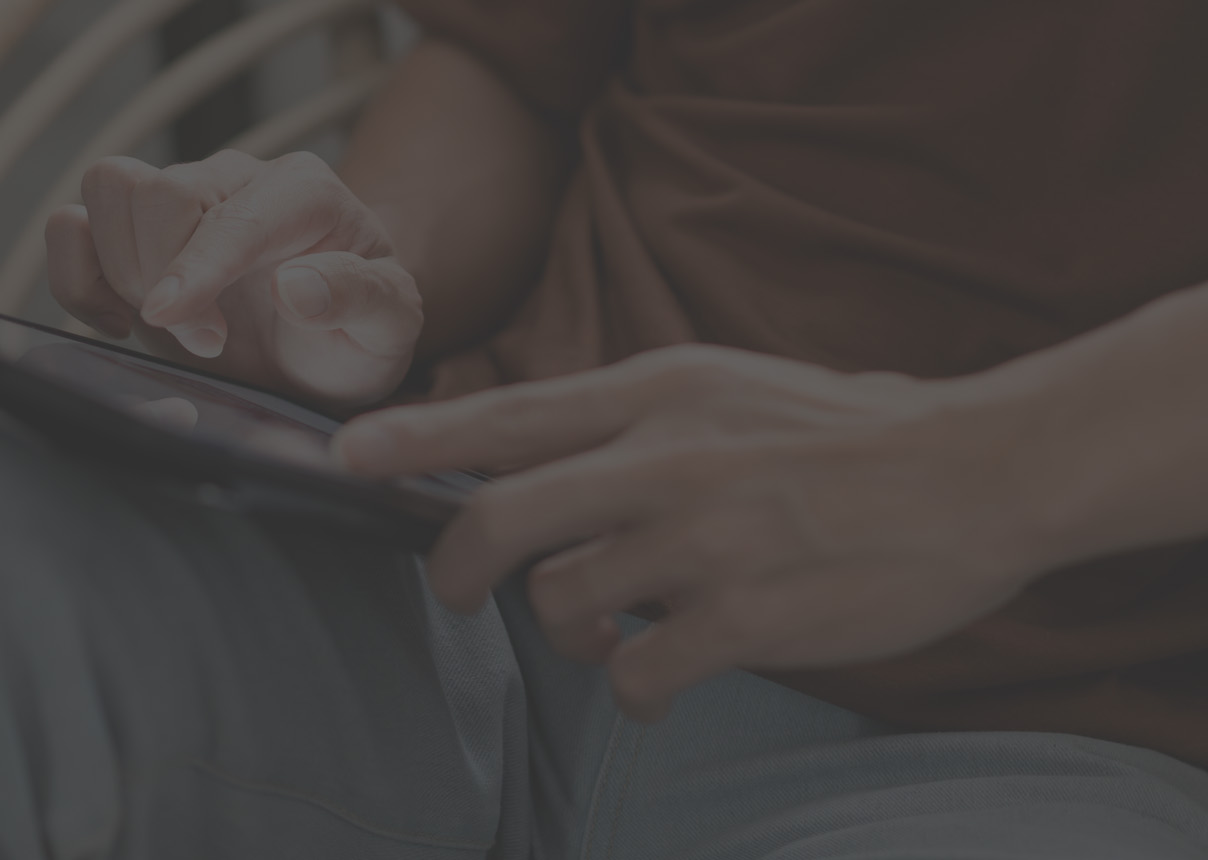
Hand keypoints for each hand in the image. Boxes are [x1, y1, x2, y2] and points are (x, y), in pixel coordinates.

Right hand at [45, 149, 421, 407]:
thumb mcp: (391, 327)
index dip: (198, 265)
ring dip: (120, 270)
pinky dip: (76, 277)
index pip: (235, 212)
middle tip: (207, 345)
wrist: (324, 353)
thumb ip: (361, 299)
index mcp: (305, 191)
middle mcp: (235, 180)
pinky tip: (118, 322)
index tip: (177, 320)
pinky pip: (71, 227)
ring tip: (166, 327)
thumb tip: (299, 285)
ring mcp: (179, 201)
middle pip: (159, 190)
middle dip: (164, 276)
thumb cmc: (358, 333)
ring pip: (108, 189)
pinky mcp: (133, 237)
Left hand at [333, 345, 1059, 720]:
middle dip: (455, 567)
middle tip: (455, 592)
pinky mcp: (743, 618)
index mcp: (657, 393)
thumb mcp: (722, 387)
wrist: (974, 475)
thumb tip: (527, 457)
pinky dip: (630, 686)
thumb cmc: (841, 435)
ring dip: (569, 630)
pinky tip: (661, 672)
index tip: (345, 454)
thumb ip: (626, 419)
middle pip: (503, 519)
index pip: (508, 415)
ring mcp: (702, 542)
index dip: (414, 438)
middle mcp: (665, 460)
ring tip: (615, 625)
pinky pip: (632, 673)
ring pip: (564, 604)